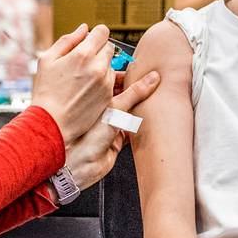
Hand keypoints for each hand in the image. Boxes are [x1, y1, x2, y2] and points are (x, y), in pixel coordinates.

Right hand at [32, 24, 114, 143]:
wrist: (51, 122)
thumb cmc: (46, 91)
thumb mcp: (47, 60)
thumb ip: (68, 40)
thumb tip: (84, 28)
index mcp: (83, 54)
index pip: (102, 31)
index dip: (95, 34)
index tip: (89, 40)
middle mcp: (98, 67)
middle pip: (109, 46)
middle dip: (98, 49)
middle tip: (82, 60)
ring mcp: (105, 82)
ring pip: (110, 64)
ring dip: (101, 65)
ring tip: (82, 77)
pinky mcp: (109, 95)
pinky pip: (111, 79)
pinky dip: (103, 80)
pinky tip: (86, 88)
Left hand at [62, 70, 159, 188]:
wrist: (80, 165)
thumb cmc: (85, 137)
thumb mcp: (114, 108)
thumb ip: (135, 94)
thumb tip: (151, 78)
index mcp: (97, 97)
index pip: (116, 81)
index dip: (130, 76)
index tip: (145, 71)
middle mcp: (104, 110)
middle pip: (125, 96)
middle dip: (139, 91)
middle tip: (155, 84)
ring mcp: (111, 125)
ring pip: (131, 112)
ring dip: (141, 108)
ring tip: (156, 101)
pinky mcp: (118, 139)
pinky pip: (134, 129)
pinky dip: (142, 125)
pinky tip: (151, 121)